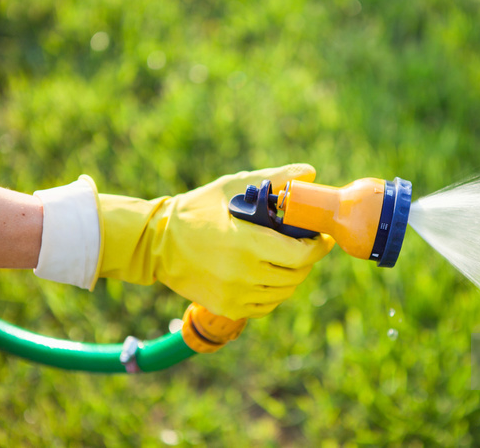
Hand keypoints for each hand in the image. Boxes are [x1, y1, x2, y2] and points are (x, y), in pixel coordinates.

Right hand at [98, 164, 334, 318]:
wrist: (157, 243)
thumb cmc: (198, 209)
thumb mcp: (233, 187)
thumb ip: (274, 179)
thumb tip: (310, 172)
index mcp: (245, 243)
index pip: (300, 255)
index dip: (318, 247)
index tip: (322, 238)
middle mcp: (242, 274)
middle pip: (295, 275)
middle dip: (307, 260)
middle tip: (305, 245)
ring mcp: (234, 295)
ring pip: (283, 292)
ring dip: (292, 276)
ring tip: (287, 259)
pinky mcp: (227, 308)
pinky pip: (266, 306)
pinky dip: (274, 292)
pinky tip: (268, 275)